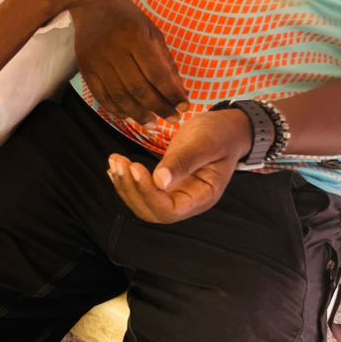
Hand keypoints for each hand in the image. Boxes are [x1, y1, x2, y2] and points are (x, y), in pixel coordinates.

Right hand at [74, 0, 187, 122]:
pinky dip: (117, 110)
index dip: (172, 93)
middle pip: (139, 88)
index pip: (157, 73)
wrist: (92, 4)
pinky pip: (101, 96)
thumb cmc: (128, 18)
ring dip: (139, 114)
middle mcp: (114, 49)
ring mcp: (97, 60)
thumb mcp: (152, 32)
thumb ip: (166, 62)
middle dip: (159, 108)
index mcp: (135, 36)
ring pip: (120, 96)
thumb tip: (180, 93)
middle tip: (173, 119)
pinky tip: (130, 116)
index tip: (185, 106)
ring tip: (153, 123)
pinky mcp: (84, 68)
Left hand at [107, 109, 251, 223]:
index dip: (148, 193)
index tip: (135, 167)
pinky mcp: (166, 184)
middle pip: (152, 211)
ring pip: (144, 204)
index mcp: (202, 196)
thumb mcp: (205, 143)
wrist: (226, 129)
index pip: (169, 210)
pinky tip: (117, 167)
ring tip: (115, 161)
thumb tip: (159, 181)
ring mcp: (176, 194)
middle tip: (118, 162)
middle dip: (131, 190)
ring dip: (125, 185)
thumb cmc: (220, 135)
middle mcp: (188, 201)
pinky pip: (144, 191)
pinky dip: (128, 181)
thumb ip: (184, 161)